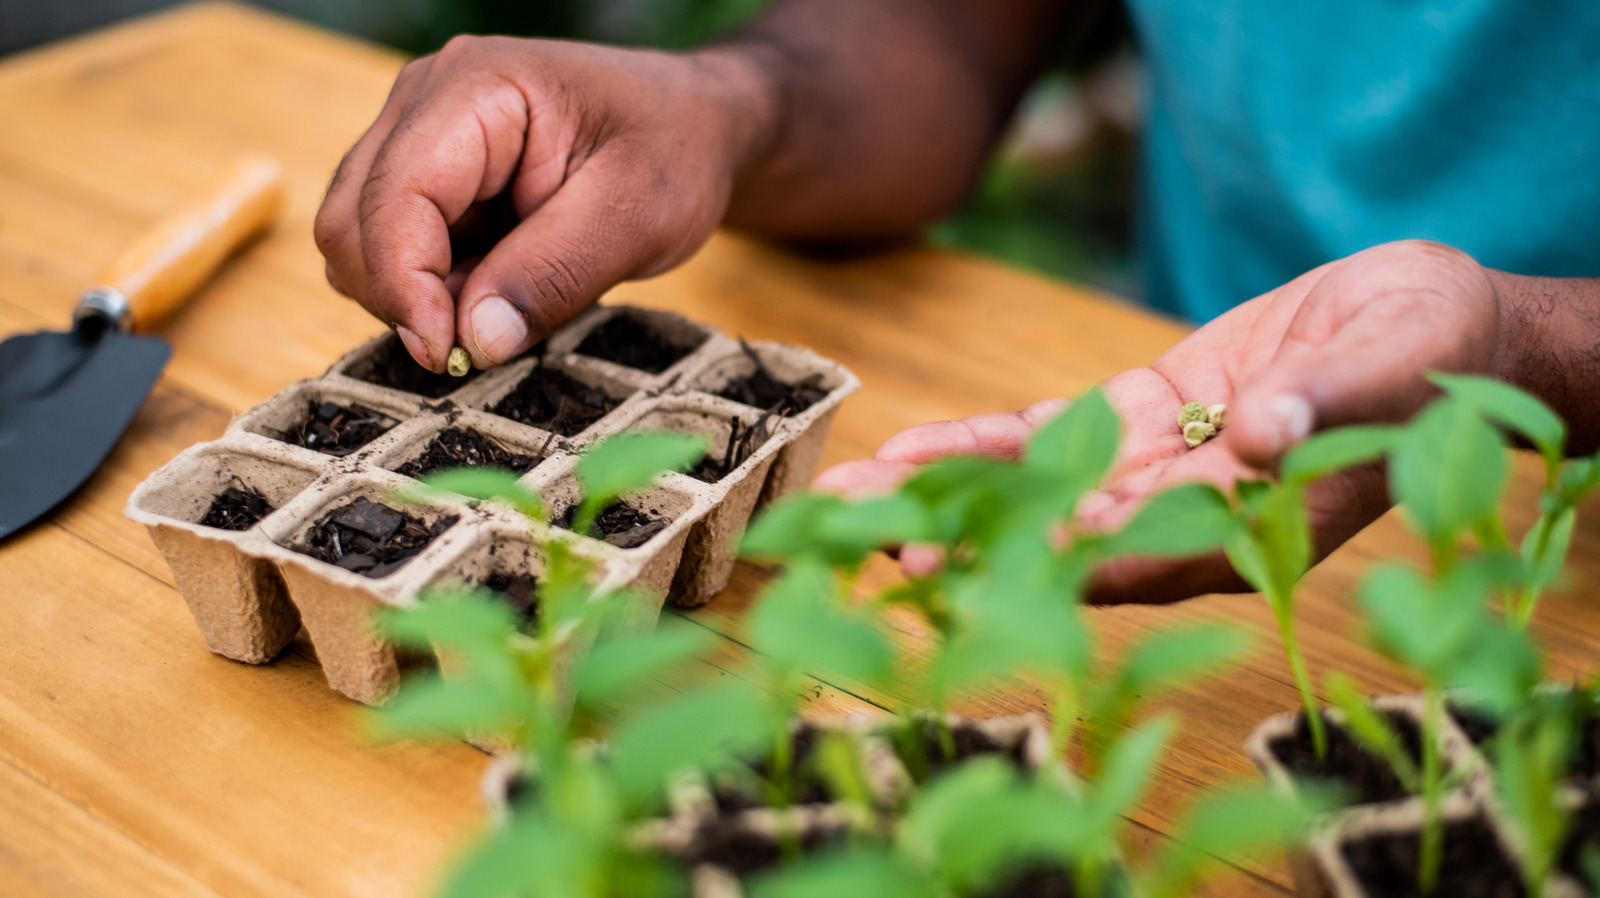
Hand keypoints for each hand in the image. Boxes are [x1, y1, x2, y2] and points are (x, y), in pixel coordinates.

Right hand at [314, 37, 773, 370]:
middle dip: (405, 298)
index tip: (450, 355)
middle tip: (488, 336)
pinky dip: (432, 289)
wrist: (690, 123)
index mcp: (474, 89)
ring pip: (359, 242)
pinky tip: (498, 285)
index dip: (405, 288)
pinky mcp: (424, 175)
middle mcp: (423, 102)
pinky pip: (391, 249)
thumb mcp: (637, 216)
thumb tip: (475, 343)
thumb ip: (554, 275)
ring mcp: (415, 136)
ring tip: (509, 299)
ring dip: (419, 296)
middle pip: (351, 223)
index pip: (393, 198)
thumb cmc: (671, 151)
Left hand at [816, 240, 1514, 603]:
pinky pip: (1051, 438)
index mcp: (1253, 527)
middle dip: (961, 535)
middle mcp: (1191, 515)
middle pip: (1060, 534)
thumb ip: (1326, 399)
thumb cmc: (1433, 353)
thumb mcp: (1394, 362)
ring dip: (945, 492)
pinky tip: (911, 448)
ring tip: (849, 495)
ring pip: (1037, 488)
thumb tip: (1262, 434)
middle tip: (858, 538)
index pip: (1136, 555)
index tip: (961, 567)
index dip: (1047, 561)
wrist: (1430, 324)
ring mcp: (1159, 469)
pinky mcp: (1143, 421)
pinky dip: (985, 444)